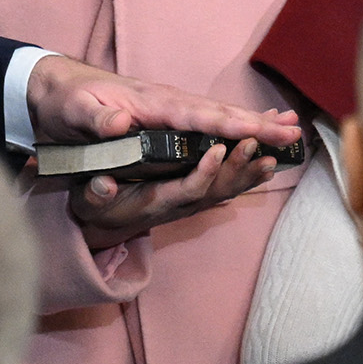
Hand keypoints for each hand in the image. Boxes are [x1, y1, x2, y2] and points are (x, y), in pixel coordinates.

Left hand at [26, 54, 300, 147]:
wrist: (52, 87)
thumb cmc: (64, 101)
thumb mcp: (72, 111)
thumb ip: (96, 119)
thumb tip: (122, 122)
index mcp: (150, 103)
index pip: (197, 117)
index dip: (230, 126)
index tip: (262, 131)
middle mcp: (165, 103)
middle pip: (218, 114)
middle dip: (257, 124)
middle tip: (294, 131)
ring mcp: (167, 109)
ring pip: (217, 117)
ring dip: (253, 124)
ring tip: (289, 130)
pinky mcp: (164, 118)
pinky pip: (206, 124)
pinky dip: (233, 127)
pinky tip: (251, 131)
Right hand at [70, 138, 280, 250]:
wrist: (106, 219)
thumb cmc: (96, 203)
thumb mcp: (87, 197)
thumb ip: (96, 192)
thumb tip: (102, 185)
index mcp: (156, 201)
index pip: (186, 189)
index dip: (203, 173)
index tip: (216, 150)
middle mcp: (180, 204)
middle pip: (216, 190)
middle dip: (238, 168)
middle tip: (258, 143)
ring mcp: (191, 201)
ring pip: (227, 189)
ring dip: (250, 171)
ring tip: (275, 153)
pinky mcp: (197, 195)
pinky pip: (227, 186)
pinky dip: (249, 174)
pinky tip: (269, 162)